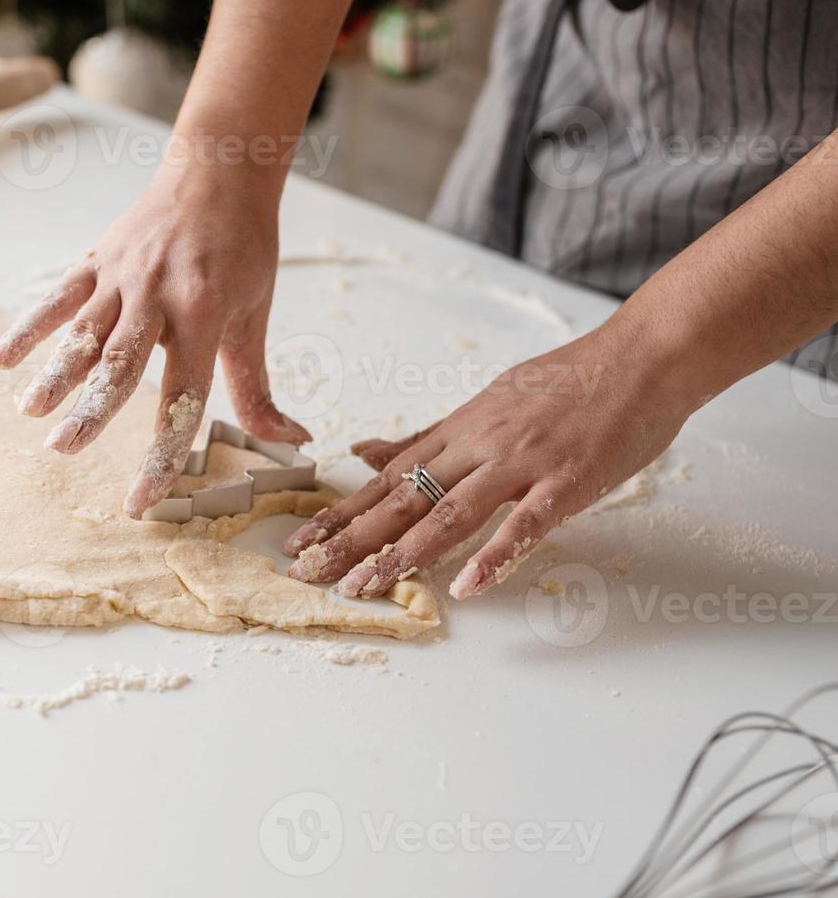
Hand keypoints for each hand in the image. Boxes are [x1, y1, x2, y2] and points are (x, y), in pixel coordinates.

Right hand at [0, 163, 310, 517]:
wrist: (220, 169)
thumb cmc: (244, 246)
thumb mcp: (256, 314)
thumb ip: (255, 385)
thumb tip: (291, 440)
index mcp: (204, 313)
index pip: (182, 396)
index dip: (162, 451)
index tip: (139, 499)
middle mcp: (159, 295)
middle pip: (121, 363)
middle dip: (91, 410)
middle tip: (64, 449)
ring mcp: (123, 276)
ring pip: (83, 332)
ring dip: (54, 373)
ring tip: (31, 413)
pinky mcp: (98, 261)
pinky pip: (56, 298)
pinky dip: (25, 329)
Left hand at [282, 322, 696, 599]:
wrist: (642, 356)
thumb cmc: (571, 381)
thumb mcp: (487, 401)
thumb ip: (427, 436)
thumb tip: (363, 451)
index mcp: (460, 430)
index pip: (387, 479)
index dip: (341, 512)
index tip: (302, 541)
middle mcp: (479, 444)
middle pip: (404, 498)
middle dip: (352, 539)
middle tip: (309, 573)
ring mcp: (521, 463)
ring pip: (450, 511)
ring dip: (404, 553)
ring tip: (366, 585)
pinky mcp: (566, 481)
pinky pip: (524, 524)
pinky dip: (494, 555)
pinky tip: (467, 587)